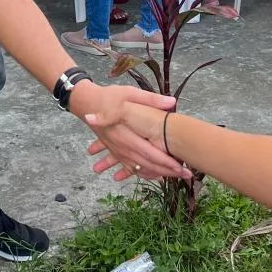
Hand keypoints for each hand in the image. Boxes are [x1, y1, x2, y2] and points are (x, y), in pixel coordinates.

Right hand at [68, 83, 184, 180]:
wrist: (87, 103)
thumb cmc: (109, 97)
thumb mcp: (129, 93)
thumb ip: (149, 99)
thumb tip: (171, 101)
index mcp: (127, 134)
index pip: (149, 152)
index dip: (165, 161)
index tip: (180, 167)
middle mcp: (122, 146)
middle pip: (146, 163)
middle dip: (166, 171)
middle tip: (184, 176)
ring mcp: (118, 151)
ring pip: (138, 168)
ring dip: (155, 173)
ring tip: (172, 178)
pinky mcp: (116, 151)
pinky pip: (128, 167)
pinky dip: (141, 173)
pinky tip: (153, 176)